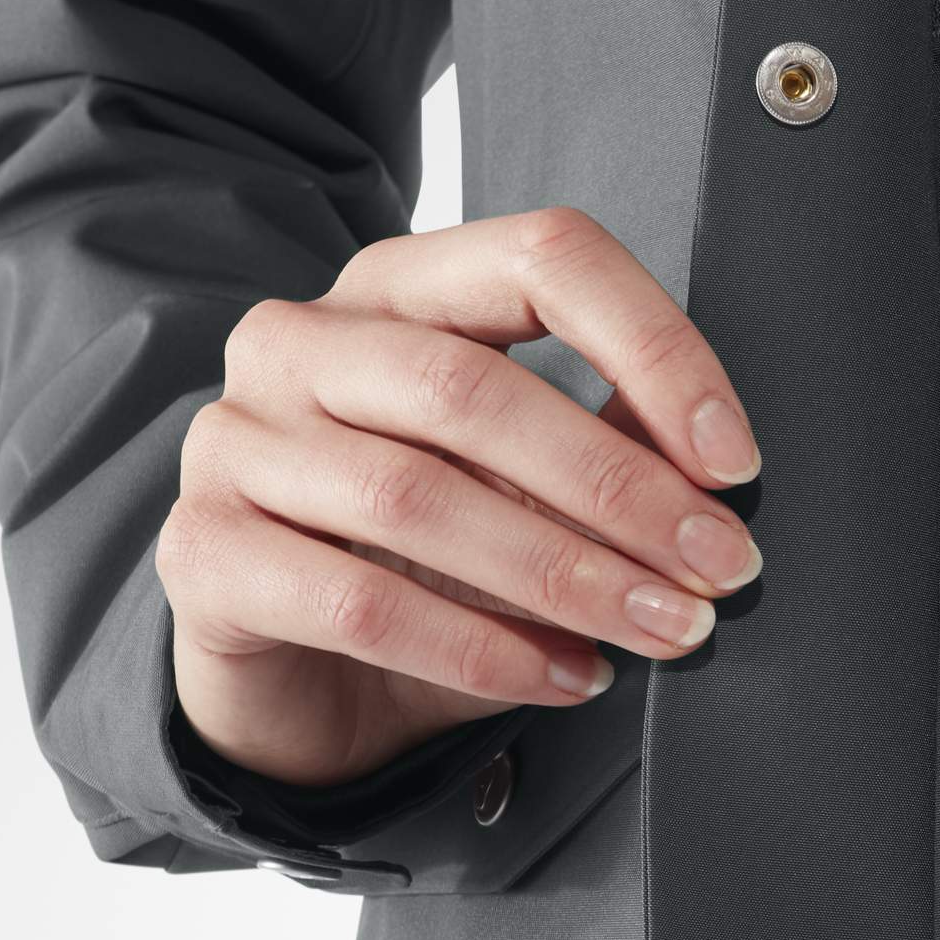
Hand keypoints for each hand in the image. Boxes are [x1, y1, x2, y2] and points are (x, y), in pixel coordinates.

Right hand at [160, 208, 763, 785]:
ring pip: (416, 500)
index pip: (541, 258)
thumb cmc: (421, 566)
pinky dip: (482, 651)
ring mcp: (234, 442)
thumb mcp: (526, 493)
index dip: (654, 352)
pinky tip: (565, 679)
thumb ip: (605, 449)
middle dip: (621, 492)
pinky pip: (360, 604)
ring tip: (660, 632)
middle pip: (476, 390)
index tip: (734, 460)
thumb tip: (719, 468)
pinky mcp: (205, 555)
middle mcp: (300, 342)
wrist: (296, 681)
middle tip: (717, 570)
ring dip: (566, 578)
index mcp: (397, 290)